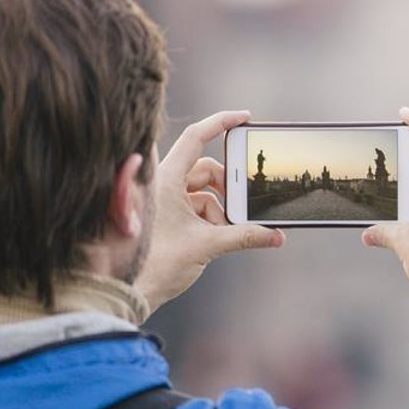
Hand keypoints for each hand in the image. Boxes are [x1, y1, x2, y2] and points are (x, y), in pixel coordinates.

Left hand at [135, 109, 283, 312]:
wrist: (131, 290)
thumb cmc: (158, 263)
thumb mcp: (208, 245)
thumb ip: (245, 237)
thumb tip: (277, 236)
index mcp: (167, 179)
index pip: (196, 137)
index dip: (221, 122)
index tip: (245, 118)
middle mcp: (165, 184)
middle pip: (206, 169)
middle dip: (227, 187)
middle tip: (244, 204)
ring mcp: (166, 200)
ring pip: (204, 191)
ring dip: (220, 210)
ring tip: (225, 232)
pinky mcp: (169, 216)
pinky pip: (198, 208)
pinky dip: (212, 220)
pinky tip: (216, 239)